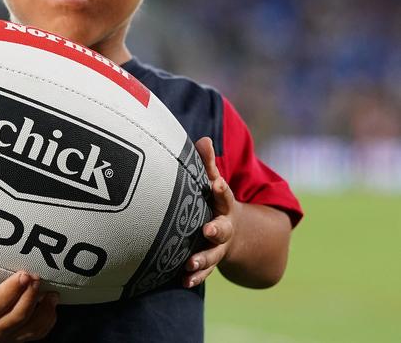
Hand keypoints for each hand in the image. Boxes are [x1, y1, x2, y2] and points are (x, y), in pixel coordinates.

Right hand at [0, 269, 58, 341]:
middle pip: (18, 316)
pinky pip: (36, 334)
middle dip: (31, 296)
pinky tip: (51, 304)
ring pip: (31, 329)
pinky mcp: (15, 337)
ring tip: (52, 293)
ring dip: (44, 311)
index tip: (25, 273)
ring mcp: (6, 335)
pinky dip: (47, 321)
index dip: (13, 290)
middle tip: (38, 276)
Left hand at [182, 137, 237, 288]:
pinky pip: (204, 271)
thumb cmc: (214, 200)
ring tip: (190, 264)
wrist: (236, 232)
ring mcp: (218, 246)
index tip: (215, 183)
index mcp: (223, 204)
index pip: (223, 194)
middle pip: (222, 228)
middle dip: (216, 229)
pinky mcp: (209, 261)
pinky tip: (184, 281)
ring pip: (212, 255)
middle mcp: (224, 226)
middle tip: (208, 229)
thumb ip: (208, 164)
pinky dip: (195, 277)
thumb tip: (204, 139)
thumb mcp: (214, 182)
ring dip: (203, 259)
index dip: (220, 188)